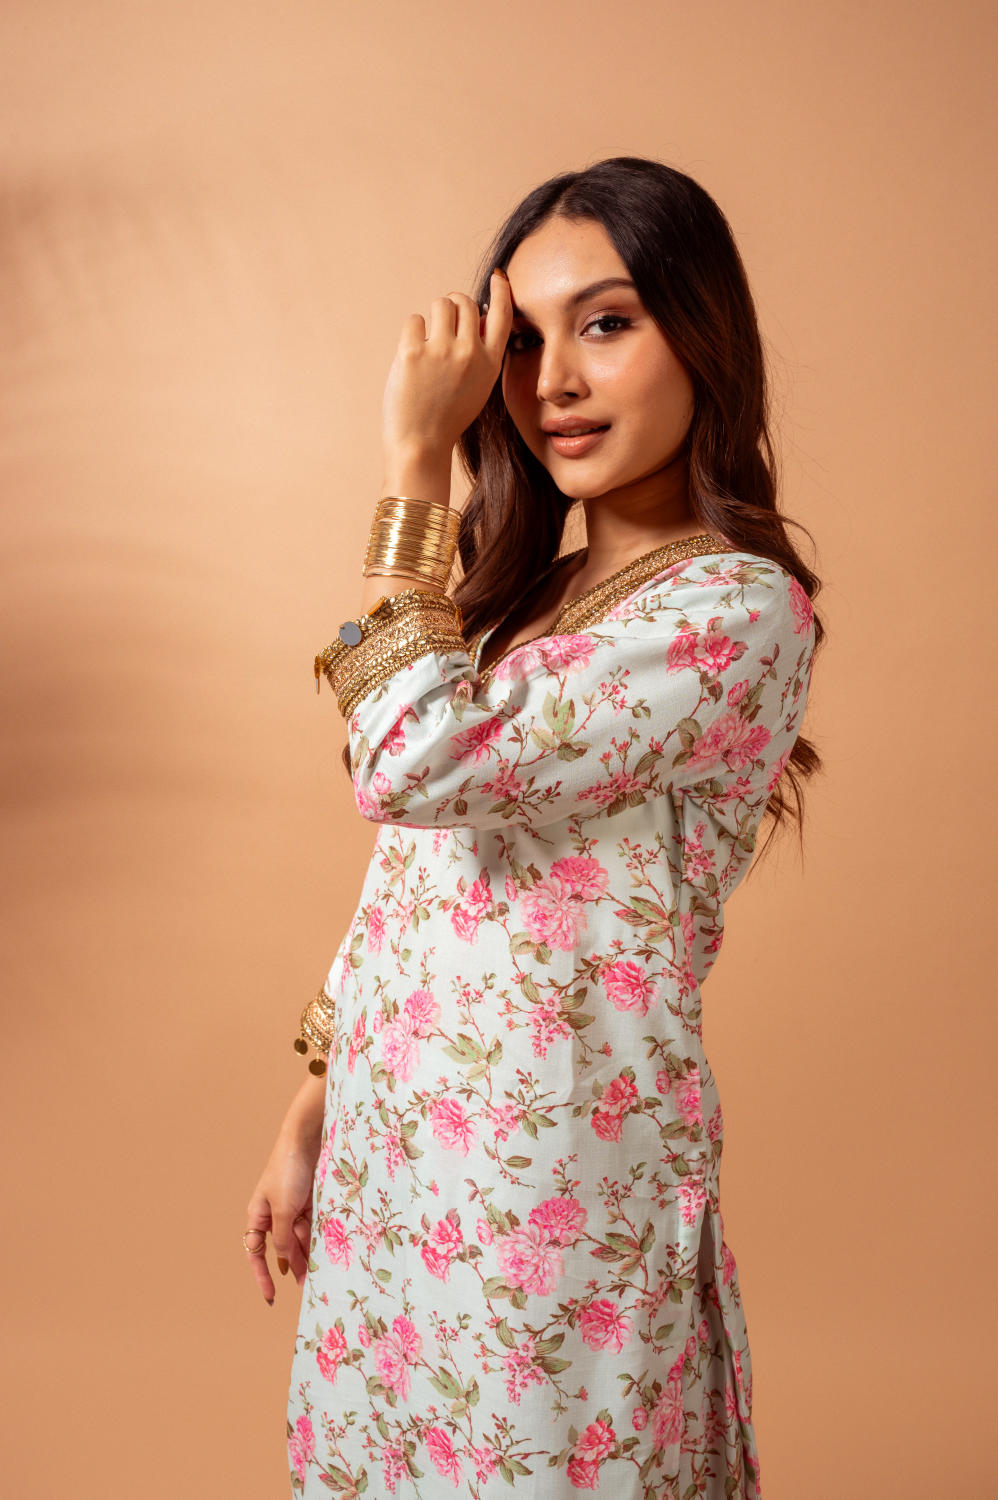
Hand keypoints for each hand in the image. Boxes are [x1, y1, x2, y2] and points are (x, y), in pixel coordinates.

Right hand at [244, 1124, 321, 1303]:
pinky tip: (328, 1250)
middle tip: (307, 1287)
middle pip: (282, 1247)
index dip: (262, 1275)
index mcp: (258, 1214)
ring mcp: (293, 1206)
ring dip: (308, 1254)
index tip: (271, 1297)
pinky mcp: (311, 1199)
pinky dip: (319, 1237)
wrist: (307, 1137)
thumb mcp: (283, 1209)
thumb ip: (283, 1238)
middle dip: (293, 1267)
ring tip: (321, 1273)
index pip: (256, 1252)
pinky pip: (313, 1225)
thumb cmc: (288, 1170)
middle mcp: (274, 1212)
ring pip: (300, 1238)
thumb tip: (282, 1262)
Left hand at [381, 267, 513, 462]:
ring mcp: (441, 351)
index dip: (501, 291)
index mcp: (489, 363)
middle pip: (464, 301)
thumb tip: (475, 316)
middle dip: (454, 305)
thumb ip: (480, 354)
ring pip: (440, 304)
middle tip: (444, 322)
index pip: (502, 315)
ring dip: (433, 317)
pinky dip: (413, 334)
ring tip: (429, 343)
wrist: (421, 444)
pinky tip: (413, 358)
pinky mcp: (413, 352)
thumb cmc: (447, 417)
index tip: (498, 277)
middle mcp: (470, 353)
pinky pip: (415, 320)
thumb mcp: (477, 387)